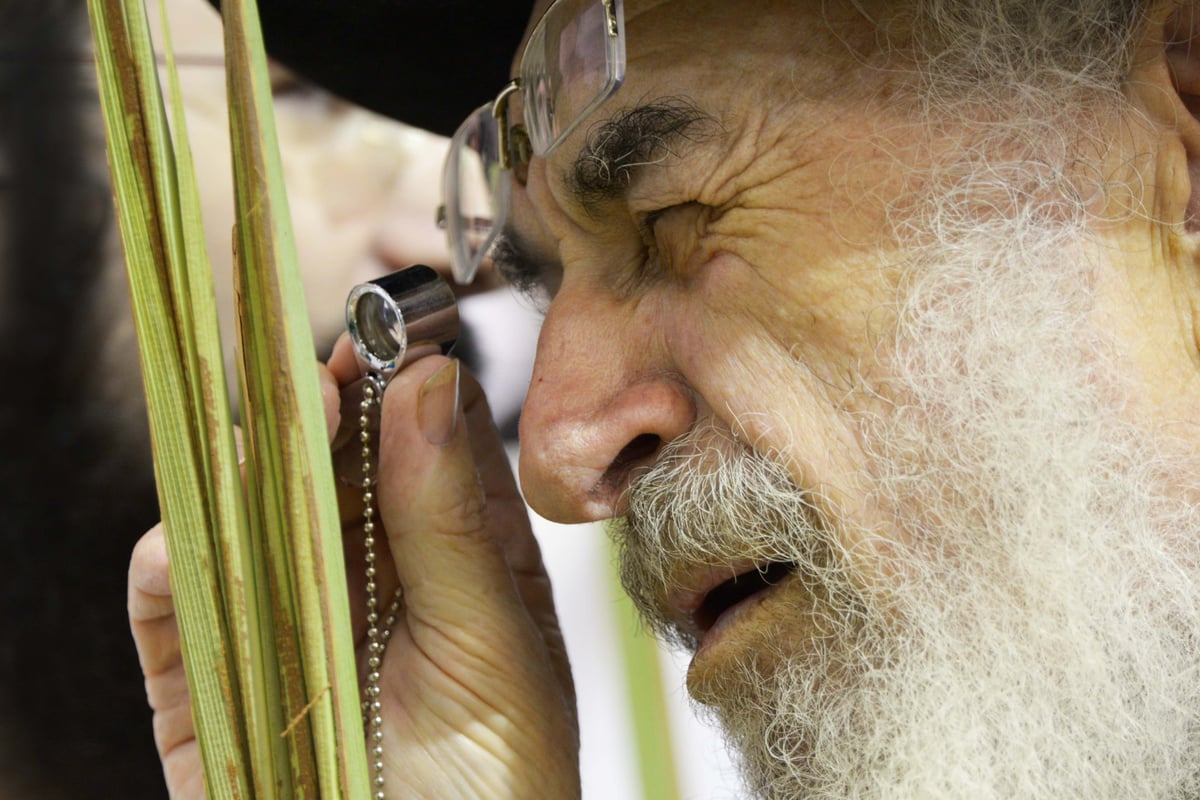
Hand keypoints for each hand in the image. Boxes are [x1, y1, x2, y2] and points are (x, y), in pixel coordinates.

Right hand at [128, 344, 578, 797]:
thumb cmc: (494, 790)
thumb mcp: (490, 651)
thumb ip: (450, 522)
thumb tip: (430, 382)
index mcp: (459, 561)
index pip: (425, 444)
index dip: (403, 387)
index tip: (385, 342)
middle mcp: (373, 579)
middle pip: (330, 470)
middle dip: (315, 420)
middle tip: (311, 377)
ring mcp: (293, 622)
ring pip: (249, 522)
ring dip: (241, 479)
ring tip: (254, 445)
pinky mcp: (218, 683)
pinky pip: (180, 607)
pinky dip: (172, 571)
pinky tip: (189, 546)